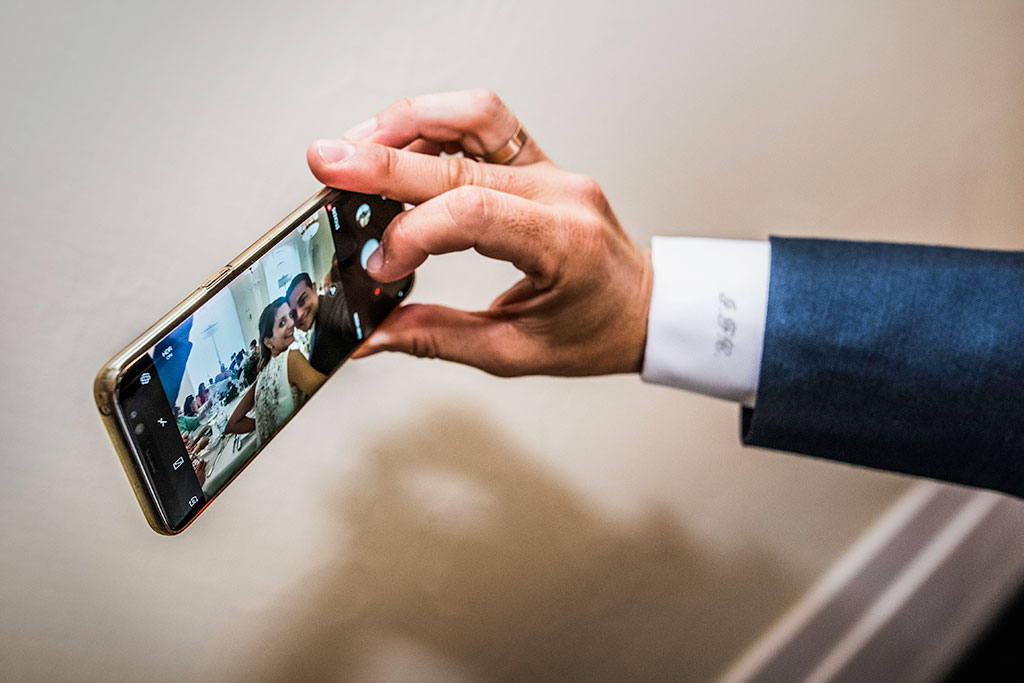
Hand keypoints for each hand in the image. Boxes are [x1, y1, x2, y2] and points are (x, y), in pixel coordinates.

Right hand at [307, 89, 652, 376]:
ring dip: (409, 124)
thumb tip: (374, 336)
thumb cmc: (596, 332)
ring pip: (474, 115)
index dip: (414, 232)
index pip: (475, 213)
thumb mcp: (517, 352)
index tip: (380, 263)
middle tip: (328, 164)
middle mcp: (560, 193)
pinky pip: (483, 123)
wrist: (644, 309)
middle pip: (461, 158)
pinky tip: (396, 145)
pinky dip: (432, 127)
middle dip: (386, 162)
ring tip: (357, 146)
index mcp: (563, 243)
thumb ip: (439, 339)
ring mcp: (552, 170)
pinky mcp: (539, 163)